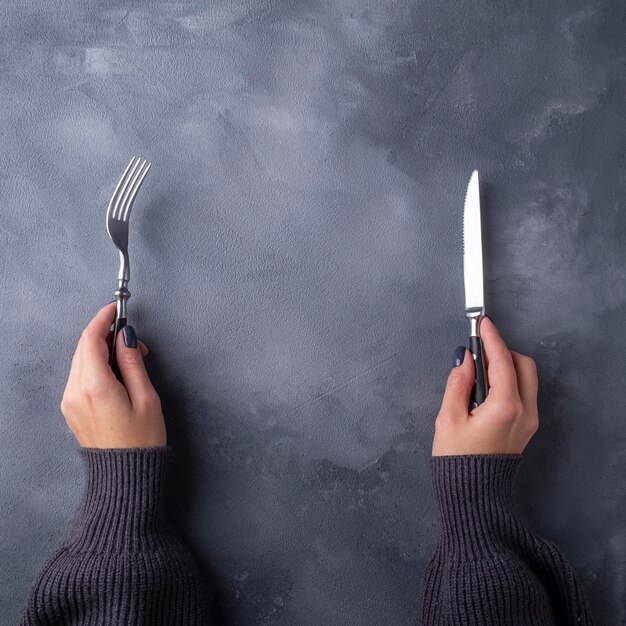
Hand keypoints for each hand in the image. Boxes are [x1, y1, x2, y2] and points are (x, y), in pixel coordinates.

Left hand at [60, 302, 165, 447]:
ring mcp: (70, 401)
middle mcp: (75, 391)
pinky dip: (97, 366)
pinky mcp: (71, 408)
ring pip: (82, 360)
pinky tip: (118, 373)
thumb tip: (125, 337)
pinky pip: (80, 376)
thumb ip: (133, 362)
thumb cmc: (140, 442)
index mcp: (95, 386)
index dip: (103, 319)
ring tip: (131, 360)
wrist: (124, 476)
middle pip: (84, 347)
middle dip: (107, 336)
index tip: (116, 309)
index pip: (91, 339)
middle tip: (135, 342)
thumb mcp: (146, 397)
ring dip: (102, 351)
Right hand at [432, 316, 537, 455]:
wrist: (473, 494)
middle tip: (479, 347)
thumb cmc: (458, 461)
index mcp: (505, 407)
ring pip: (526, 378)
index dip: (492, 338)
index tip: (483, 324)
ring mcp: (528, 420)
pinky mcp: (525, 427)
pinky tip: (486, 385)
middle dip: (503, 350)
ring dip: (506, 365)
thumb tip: (464, 358)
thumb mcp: (448, 418)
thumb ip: (458, 383)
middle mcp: (524, 412)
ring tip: (479, 367)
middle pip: (523, 365)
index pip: (502, 361)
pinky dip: (509, 380)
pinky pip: (523, 393)